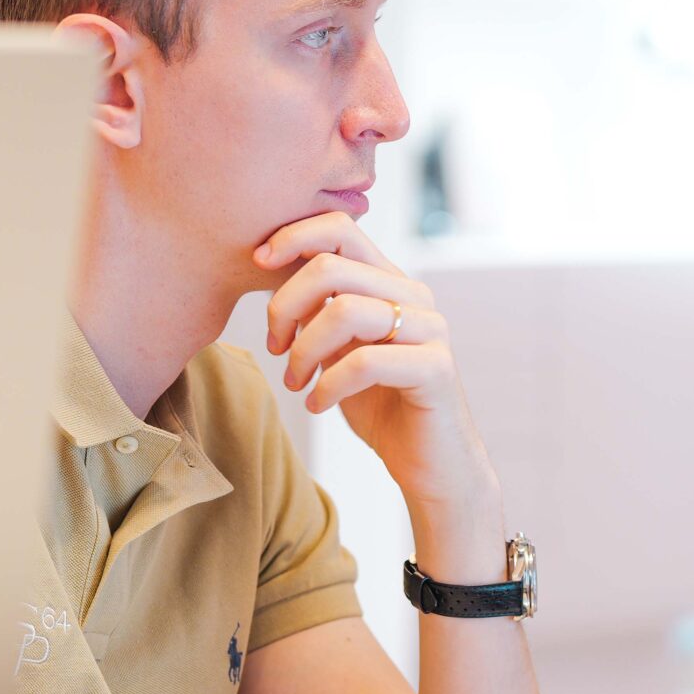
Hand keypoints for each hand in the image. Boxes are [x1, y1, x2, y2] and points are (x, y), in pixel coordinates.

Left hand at [252, 211, 497, 511]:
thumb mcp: (335, 347)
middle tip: (274, 347)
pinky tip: (316, 403)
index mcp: (388, 279)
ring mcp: (430, 327)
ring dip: (303, 350)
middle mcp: (413, 293)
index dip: (292, 236)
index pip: (339, 229)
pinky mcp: (436, 367)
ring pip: (345, 310)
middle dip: (285, 306)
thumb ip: (314, 308)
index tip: (256, 262)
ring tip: (294, 382)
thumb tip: (269, 268)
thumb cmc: (377, 402)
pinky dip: (328, 385)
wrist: (430, 464)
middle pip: (331, 266)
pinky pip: (365, 362)